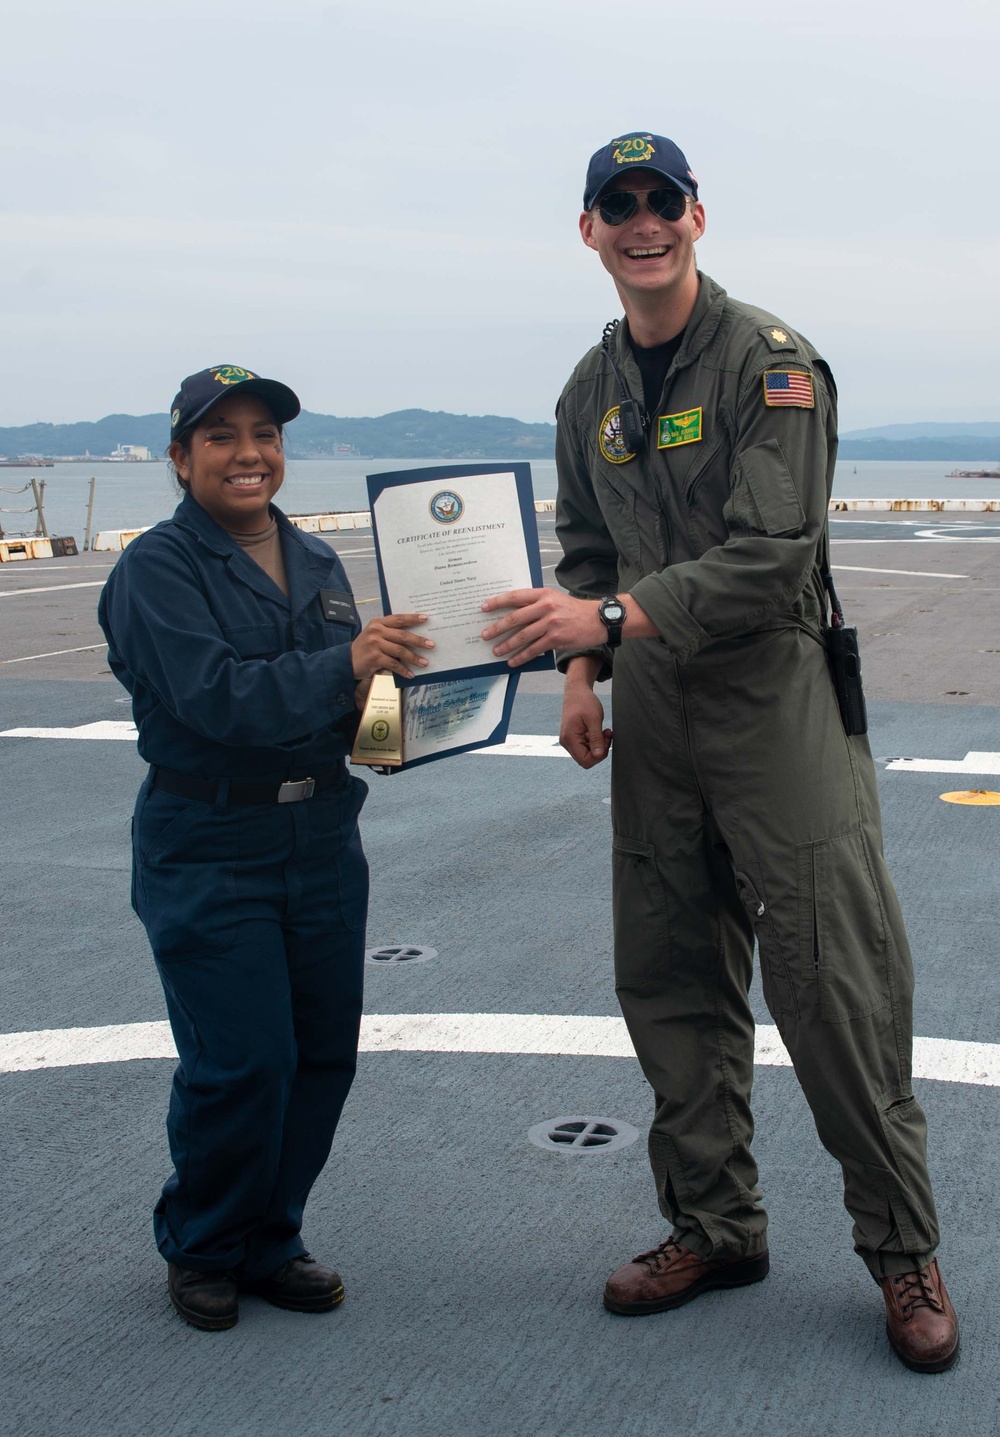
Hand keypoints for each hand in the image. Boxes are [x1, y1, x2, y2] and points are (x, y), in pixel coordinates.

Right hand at [351, 613, 433, 681]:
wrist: (346, 661)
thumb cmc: (365, 648)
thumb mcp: (374, 635)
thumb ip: (389, 633)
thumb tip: (412, 638)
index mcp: (378, 623)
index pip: (398, 618)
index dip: (412, 618)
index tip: (426, 618)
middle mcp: (376, 631)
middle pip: (402, 635)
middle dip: (418, 640)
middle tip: (431, 645)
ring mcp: (375, 644)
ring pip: (400, 651)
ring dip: (414, 658)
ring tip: (425, 663)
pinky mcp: (374, 658)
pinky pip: (393, 664)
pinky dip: (403, 670)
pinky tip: (411, 674)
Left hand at [480, 589, 603, 666]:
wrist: (597, 620)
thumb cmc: (574, 610)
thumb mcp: (555, 599)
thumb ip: (537, 603)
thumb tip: (514, 613)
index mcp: (543, 594)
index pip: (515, 597)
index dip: (498, 602)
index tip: (484, 607)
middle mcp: (545, 607)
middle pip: (515, 618)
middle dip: (497, 628)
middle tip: (484, 635)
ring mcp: (551, 623)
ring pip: (522, 636)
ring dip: (506, 645)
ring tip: (496, 651)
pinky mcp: (556, 639)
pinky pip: (534, 649)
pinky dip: (521, 656)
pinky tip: (512, 661)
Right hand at [560, 677, 611, 768]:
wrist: (576, 691)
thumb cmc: (584, 702)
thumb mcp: (594, 719)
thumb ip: (596, 739)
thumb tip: (599, 756)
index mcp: (569, 738)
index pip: (584, 761)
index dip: (598, 756)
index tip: (606, 741)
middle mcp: (566, 742)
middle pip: (585, 759)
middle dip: (599, 750)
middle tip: (607, 735)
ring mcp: (569, 740)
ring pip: (586, 753)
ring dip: (598, 745)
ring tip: (605, 731)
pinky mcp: (573, 737)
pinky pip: (585, 746)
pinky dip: (594, 741)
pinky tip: (599, 731)